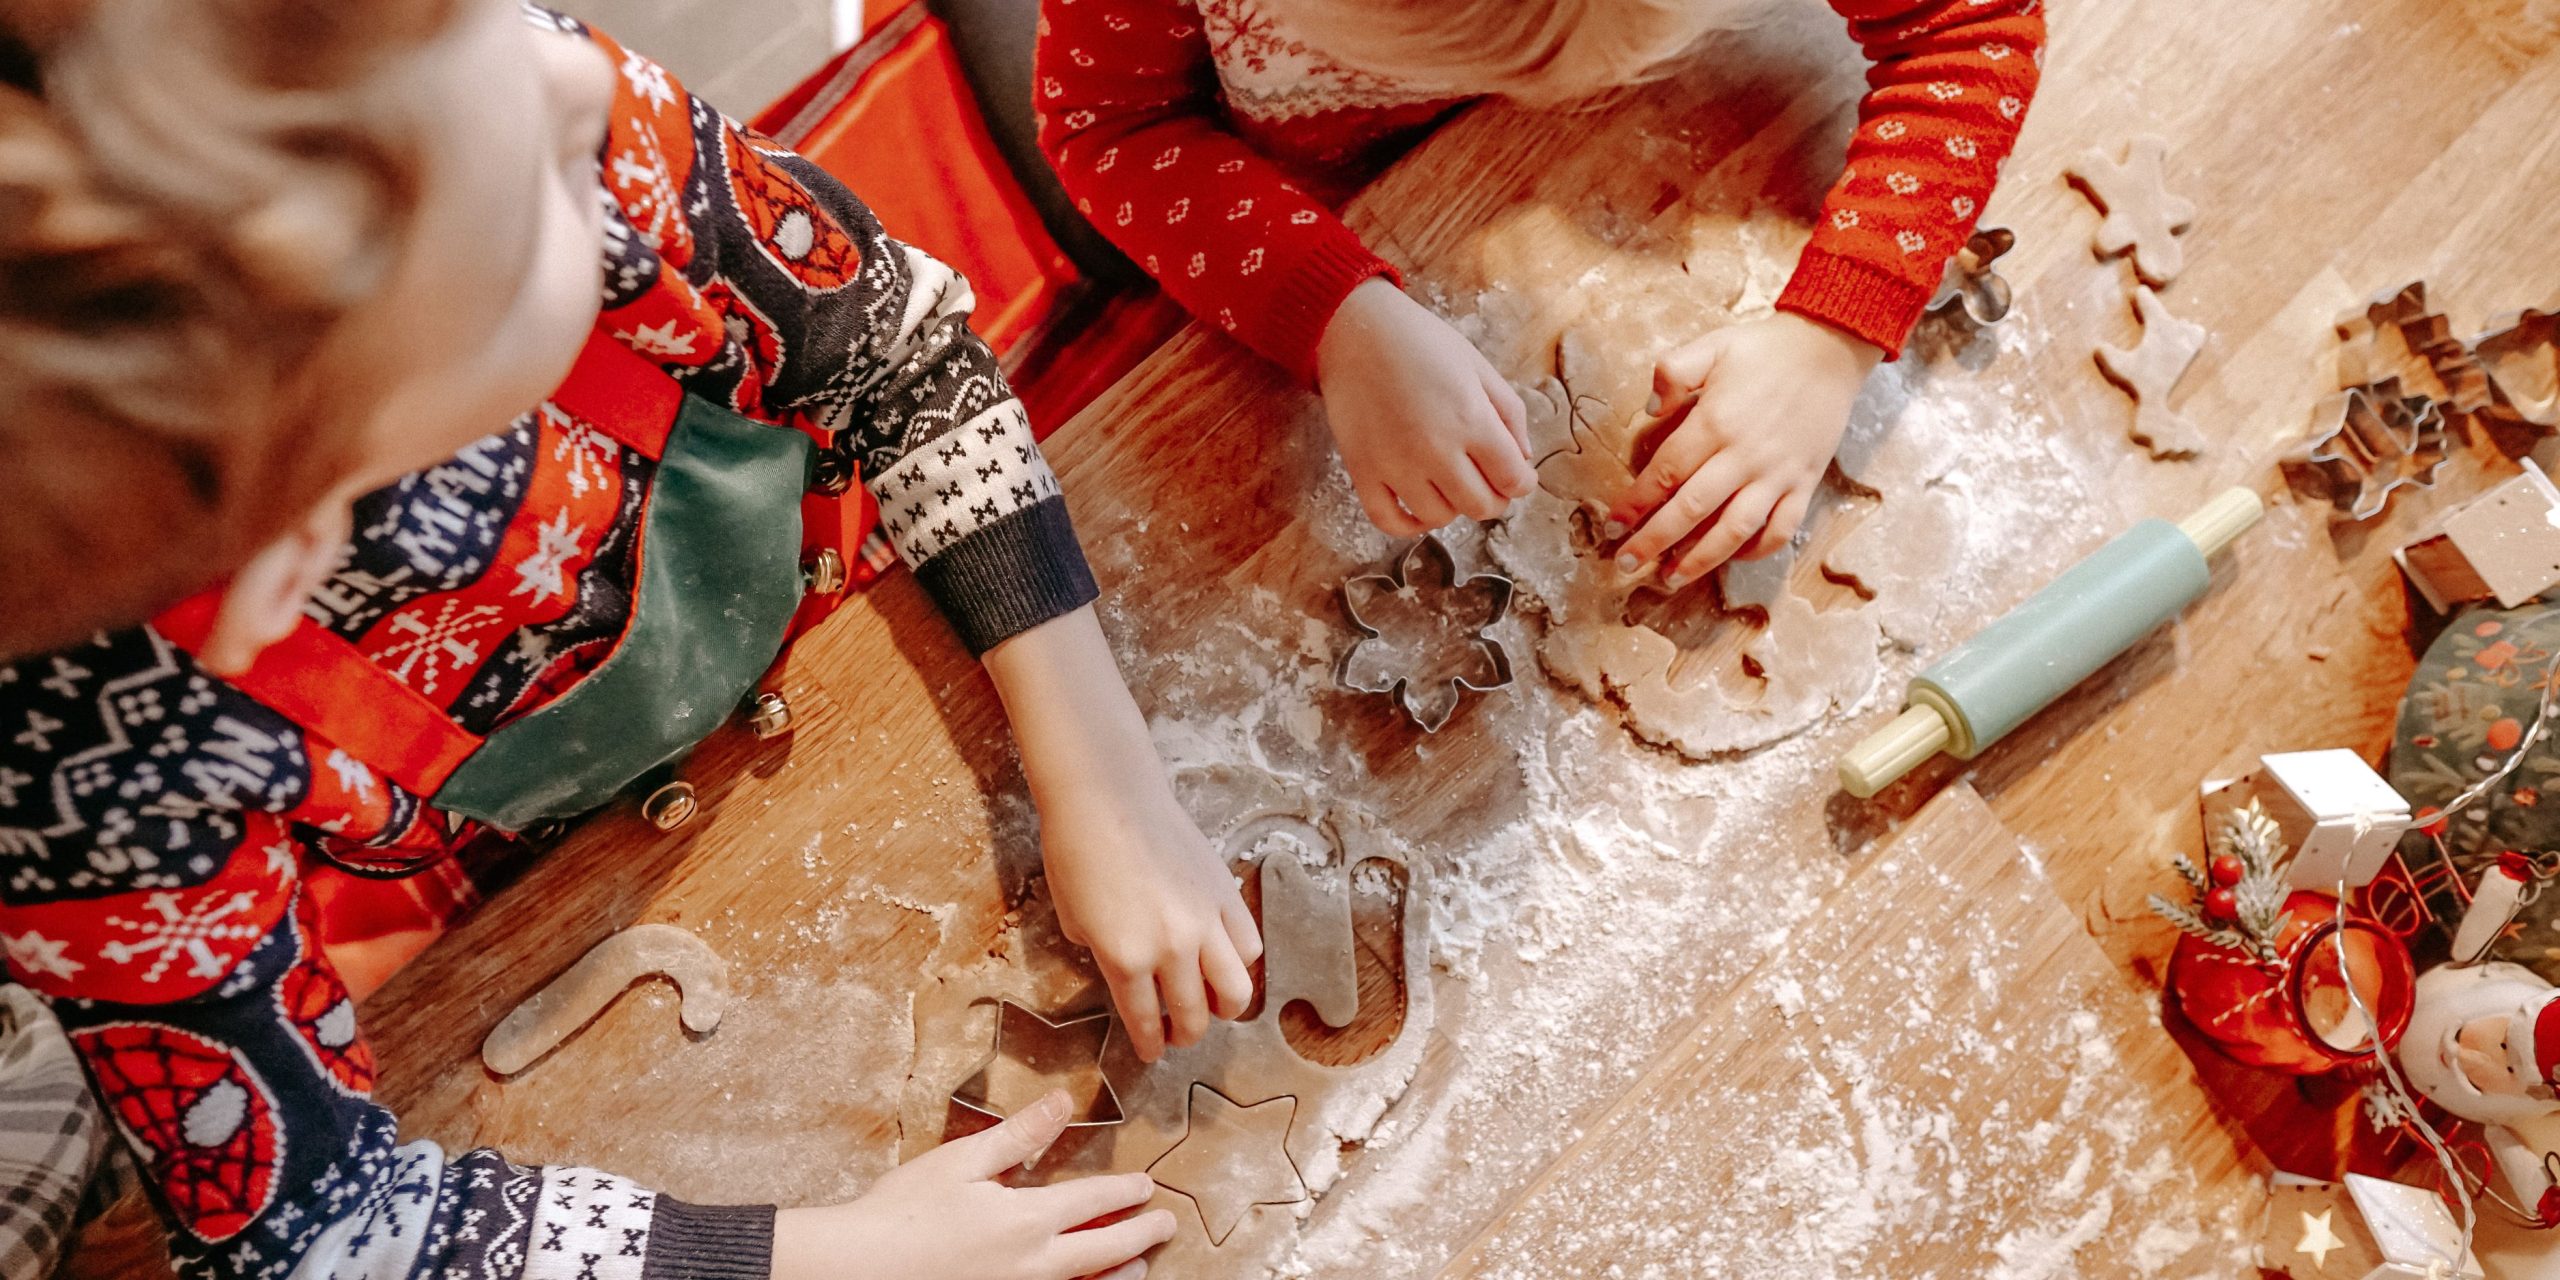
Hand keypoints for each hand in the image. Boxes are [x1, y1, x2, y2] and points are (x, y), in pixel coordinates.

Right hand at [771, 1091, 1173, 1279]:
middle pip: (1103, 1249)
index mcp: (1027, 1218)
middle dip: (1140, 1235)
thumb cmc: (904, 1212)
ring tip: (1138, 1265)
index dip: (1124, 1192)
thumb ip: (1019, 1134)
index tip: (1148, 1186)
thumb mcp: (963, 1161)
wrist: (859, 1269)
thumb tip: (1063, 1103)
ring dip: (1117, 1274)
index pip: (1092, 1200)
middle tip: (1166, 1226)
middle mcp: (1033, 1264)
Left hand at [979, 609, 1264, 1062]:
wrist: (1108, 796)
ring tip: (1213, 1007)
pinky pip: (1248, 946)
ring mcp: (1206, 921)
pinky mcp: (1225, 894)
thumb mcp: (1073, 918)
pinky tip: (1225, 962)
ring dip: (1224, 1009)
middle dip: (1185, 1034)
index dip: (1148, 1044)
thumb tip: (1126, 973)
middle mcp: (1172, 947)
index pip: (1145, 1020)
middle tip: (1178, 1035)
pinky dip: (1241, 964)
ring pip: (1235, 990)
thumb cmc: (1076, 852)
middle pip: (1193, 1015)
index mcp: (1125, 957)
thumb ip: (1101, 956)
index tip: (1150, 1052)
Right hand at [1316, 277, 1534, 534]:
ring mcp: (1396, 466)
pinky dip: (1409, 524)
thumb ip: (1510, 414)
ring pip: (1439, 517)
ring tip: (1450, 483)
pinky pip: (1389, 521)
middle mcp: (1436, 450)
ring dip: (1452, 506)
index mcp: (1473, 420)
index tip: (1517, 474)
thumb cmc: (1421, 342)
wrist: (1356, 331)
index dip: (1522, 481)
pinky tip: (1419, 506)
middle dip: (1494, 498)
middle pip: (1481, 506)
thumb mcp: (1479, 367)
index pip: (1514, 480)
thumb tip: (1522, 459)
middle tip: (1488, 481)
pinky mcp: (1363, 472)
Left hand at [1607, 312, 1882, 589]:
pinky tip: (1732, 557)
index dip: (1635, 502)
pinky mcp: (1805, 483)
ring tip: (1670, 578)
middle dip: (1653, 541)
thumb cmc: (1766, 348)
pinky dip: (1757, 550)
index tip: (1613, 524)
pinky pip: (1781, 529)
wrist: (1831, 347)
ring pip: (1734, 530)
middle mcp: (1745, 456)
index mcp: (1715, 423)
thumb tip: (1648, 410)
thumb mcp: (1712, 346)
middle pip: (1690, 510)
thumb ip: (1673, 372)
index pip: (1666, 472)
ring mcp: (1777, 474)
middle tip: (1625, 563)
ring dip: (1699, 559)